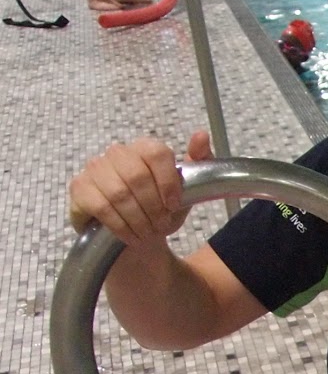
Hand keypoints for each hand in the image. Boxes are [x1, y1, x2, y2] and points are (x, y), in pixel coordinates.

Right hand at [68, 130, 214, 245]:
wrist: (136, 237)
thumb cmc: (160, 211)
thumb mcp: (188, 192)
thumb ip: (200, 163)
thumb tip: (201, 135)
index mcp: (144, 149)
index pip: (157, 153)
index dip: (168, 183)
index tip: (173, 206)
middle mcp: (117, 153)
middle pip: (137, 176)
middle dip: (153, 207)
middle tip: (160, 226)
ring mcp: (95, 169)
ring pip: (119, 193)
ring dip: (138, 219)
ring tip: (147, 233)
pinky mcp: (80, 189)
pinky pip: (100, 206)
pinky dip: (120, 226)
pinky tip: (130, 236)